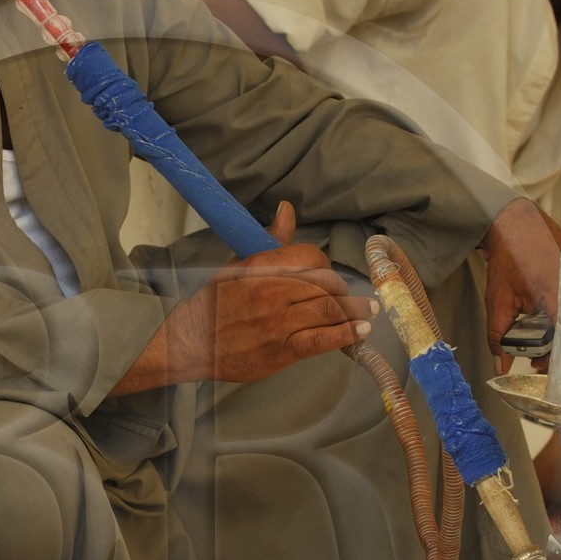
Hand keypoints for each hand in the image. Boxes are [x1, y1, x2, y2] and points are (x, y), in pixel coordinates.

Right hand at [162, 201, 374, 383]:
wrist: (191, 341)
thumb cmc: (216, 302)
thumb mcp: (239, 263)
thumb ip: (271, 240)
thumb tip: (287, 209)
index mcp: (263, 266)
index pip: (312, 257)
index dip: (326, 265)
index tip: (328, 275)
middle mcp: (274, 291)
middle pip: (327, 284)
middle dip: (344, 291)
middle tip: (352, 297)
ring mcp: (279, 323)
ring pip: (330, 311)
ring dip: (356, 311)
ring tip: (369, 311)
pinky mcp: (282, 350)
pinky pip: (322, 340)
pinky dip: (346, 335)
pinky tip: (361, 332)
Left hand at [481, 200, 560, 365]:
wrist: (517, 222)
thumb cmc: (509, 256)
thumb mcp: (498, 299)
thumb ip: (498, 334)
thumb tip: (501, 364)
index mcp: (557, 296)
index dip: (551, 358)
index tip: (536, 364)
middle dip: (556, 348)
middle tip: (539, 355)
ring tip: (543, 334)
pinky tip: (553, 315)